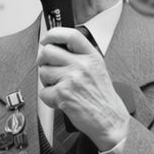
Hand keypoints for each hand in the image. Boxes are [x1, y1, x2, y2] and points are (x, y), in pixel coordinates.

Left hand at [37, 27, 129, 150]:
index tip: (46, 39)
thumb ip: (80, 56)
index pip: (70, 35)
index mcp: (91, 56)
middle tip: (49, 68)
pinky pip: (43, 92)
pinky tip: (61, 100)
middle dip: (43, 60)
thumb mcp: (97, 68)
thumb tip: (57, 47)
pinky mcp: (63, 94)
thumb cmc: (103, 96)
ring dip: (47, 81)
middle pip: (48, 51)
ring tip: (60, 87)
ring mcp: (72, 79)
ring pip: (43, 71)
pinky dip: (49, 98)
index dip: (53, 34)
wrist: (110, 119)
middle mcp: (82, 65)